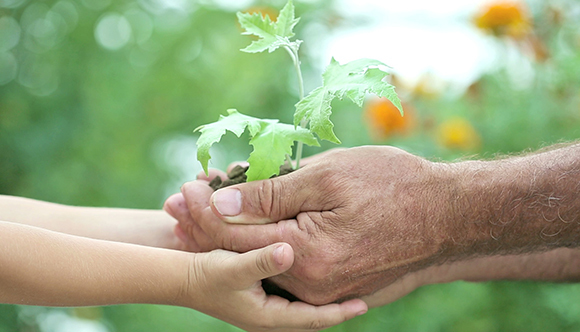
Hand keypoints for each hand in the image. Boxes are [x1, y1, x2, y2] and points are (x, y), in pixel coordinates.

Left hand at [167, 146, 457, 303]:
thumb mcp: (328, 177)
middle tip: (178, 199)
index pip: (235, 237)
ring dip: (232, 234)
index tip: (183, 187)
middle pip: (241, 256)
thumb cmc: (394, 187)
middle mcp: (310, 284)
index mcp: (306, 256)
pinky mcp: (333, 285)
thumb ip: (271, 194)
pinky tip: (247, 224)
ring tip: (203, 207)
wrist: (447, 217)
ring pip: (261, 262)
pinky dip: (261, 244)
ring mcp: (322, 290)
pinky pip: (285, 266)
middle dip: (207, 225)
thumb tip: (221, 201)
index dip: (204, 211)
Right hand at [181, 242, 367, 330]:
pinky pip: (293, 295)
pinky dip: (308, 287)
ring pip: (304, 305)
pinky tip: (318, 272)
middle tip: (366, 292)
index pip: (313, 319)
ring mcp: (266, 305)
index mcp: (268, 316)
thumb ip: (262, 260)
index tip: (364, 303)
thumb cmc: (206, 274)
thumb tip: (290, 251)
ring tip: (350, 283)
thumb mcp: (233, 266)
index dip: (339, 312)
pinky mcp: (262, 293)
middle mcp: (270, 315)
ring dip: (323, 296)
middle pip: (313, 315)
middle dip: (336, 305)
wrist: (181, 276)